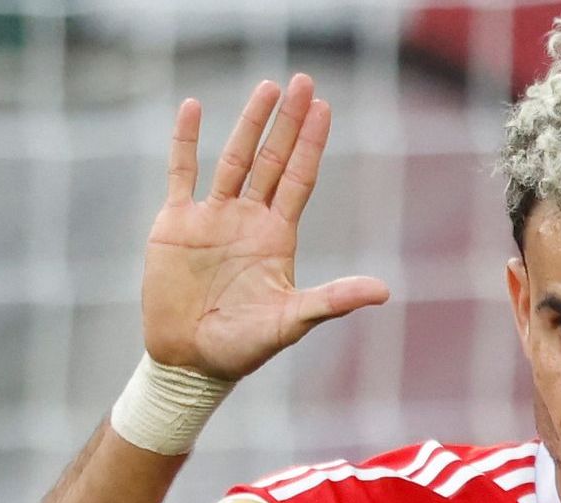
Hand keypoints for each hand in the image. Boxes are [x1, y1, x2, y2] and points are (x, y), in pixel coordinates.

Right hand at [146, 78, 391, 381]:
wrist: (188, 362)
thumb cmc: (242, 348)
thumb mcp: (291, 322)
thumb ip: (332, 301)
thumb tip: (384, 291)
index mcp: (276, 237)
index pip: (299, 179)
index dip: (312, 145)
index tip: (325, 108)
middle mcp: (248, 219)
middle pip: (272, 159)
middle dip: (288, 122)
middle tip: (303, 81)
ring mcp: (212, 217)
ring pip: (234, 159)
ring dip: (249, 123)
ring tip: (267, 87)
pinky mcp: (176, 224)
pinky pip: (181, 173)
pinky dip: (185, 142)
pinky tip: (193, 107)